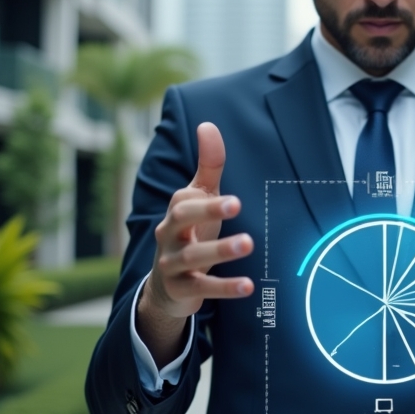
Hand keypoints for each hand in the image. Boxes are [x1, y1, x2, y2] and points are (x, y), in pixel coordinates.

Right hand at [137, 122, 253, 364]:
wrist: (166, 285)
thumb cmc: (190, 231)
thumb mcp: (199, 199)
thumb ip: (208, 165)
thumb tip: (208, 124)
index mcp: (176, 211)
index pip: (185, 200)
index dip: (206, 199)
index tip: (233, 198)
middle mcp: (168, 235)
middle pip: (181, 221)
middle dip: (208, 212)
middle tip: (237, 204)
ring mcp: (172, 263)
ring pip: (192, 256)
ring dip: (220, 250)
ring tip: (248, 244)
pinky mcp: (181, 289)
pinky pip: (202, 288)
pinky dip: (225, 287)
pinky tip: (248, 286)